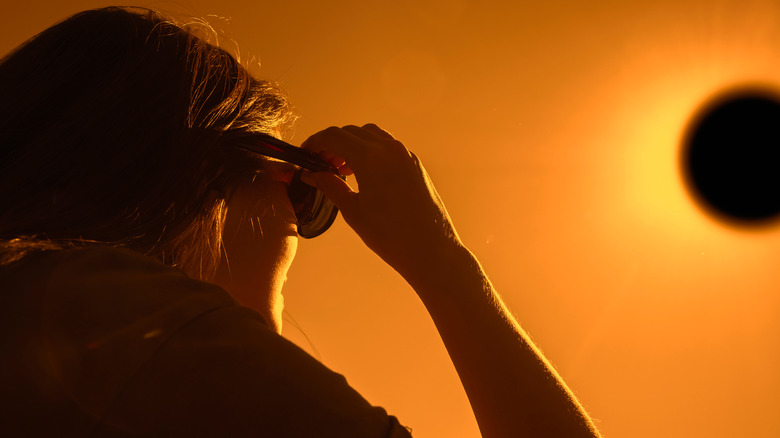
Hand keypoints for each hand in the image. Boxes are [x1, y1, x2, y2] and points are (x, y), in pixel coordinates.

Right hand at [300, 124, 463, 280]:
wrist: (432, 250)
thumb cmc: (392, 236)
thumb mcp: (353, 211)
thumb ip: (331, 186)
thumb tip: (311, 175)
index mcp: (371, 158)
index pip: (334, 136)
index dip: (315, 142)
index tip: (305, 154)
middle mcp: (390, 149)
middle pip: (351, 132)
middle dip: (332, 143)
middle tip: (319, 163)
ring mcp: (405, 154)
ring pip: (370, 135)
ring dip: (352, 144)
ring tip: (340, 168)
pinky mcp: (415, 164)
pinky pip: (387, 146)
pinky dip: (370, 150)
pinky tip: (363, 172)